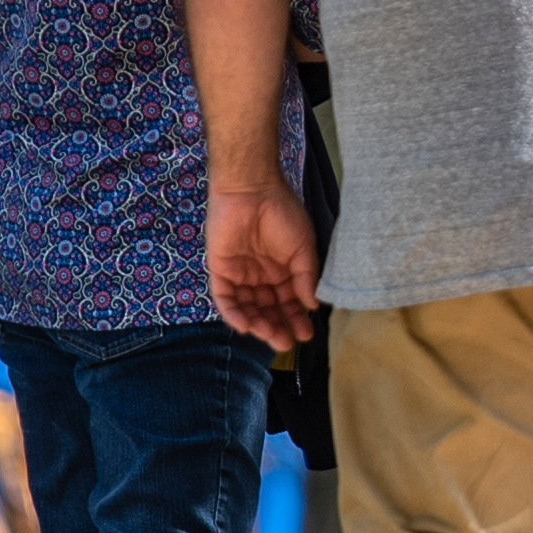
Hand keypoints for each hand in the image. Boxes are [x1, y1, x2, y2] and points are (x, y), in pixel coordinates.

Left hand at [206, 185, 324, 352]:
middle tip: (286, 343)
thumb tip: (313, 305)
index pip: (288, 303)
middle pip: (268, 310)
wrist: (252, 189)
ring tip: (270, 337)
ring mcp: (240, 274)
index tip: (306, 334)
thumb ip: (306, 277)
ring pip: (247, 308)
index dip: (296, 319)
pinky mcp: (219, 270)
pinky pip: (225, 298)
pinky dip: (234, 314)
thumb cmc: (282, 213)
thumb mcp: (303, 247)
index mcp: (282, 271)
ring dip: (258, 325)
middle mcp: (261, 276)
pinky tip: (246, 326)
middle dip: (277, 327)